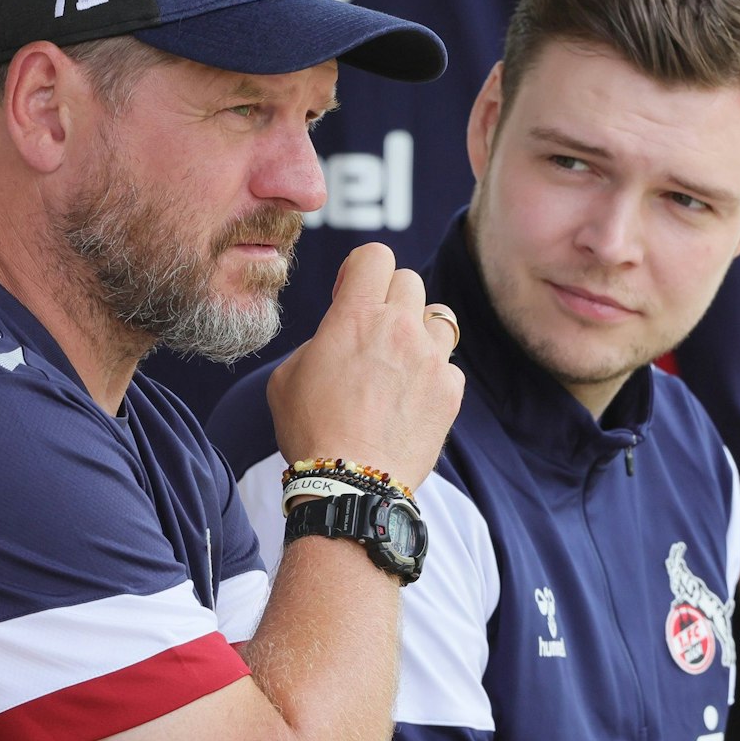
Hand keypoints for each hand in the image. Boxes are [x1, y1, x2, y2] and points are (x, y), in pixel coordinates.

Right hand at [268, 243, 464, 487]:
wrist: (352, 485)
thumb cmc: (311, 431)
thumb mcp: (288, 376)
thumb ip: (318, 342)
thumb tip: (337, 339)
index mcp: (355, 315)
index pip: (375, 255)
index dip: (361, 268)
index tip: (351, 293)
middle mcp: (399, 327)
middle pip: (409, 281)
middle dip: (390, 299)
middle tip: (373, 332)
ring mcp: (431, 359)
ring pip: (439, 318)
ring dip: (419, 332)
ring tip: (399, 362)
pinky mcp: (450, 391)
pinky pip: (449, 366)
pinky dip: (434, 376)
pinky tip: (412, 398)